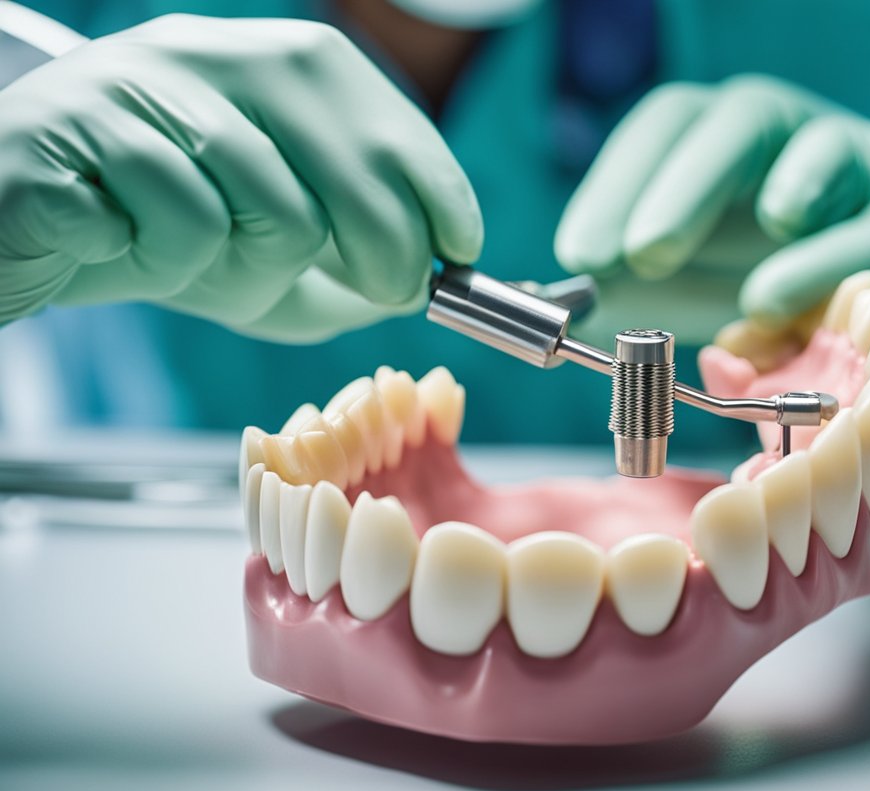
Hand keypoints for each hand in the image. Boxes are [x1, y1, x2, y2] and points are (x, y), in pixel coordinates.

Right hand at [0, 14, 481, 342]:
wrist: (14, 230)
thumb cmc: (159, 239)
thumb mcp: (277, 261)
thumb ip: (353, 270)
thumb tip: (426, 282)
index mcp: (265, 66)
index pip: (382, 115)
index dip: (437, 188)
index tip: (462, 249)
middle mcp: (211, 55)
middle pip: (352, 166)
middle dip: (386, 254)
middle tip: (383, 294)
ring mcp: (142, 84)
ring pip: (274, 208)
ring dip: (250, 269)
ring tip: (199, 262)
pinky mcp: (76, 130)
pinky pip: (182, 227)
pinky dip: (169, 266)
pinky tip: (129, 245)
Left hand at [559, 74, 869, 532]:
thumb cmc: (853, 371)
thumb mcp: (747, 331)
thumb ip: (677, 305)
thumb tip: (578, 292)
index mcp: (770, 171)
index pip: (687, 127)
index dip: (627, 176)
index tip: (582, 250)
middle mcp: (839, 162)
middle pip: (752, 116)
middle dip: (684, 183)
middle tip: (639, 252)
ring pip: (835, 162)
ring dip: (777, 240)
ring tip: (756, 305)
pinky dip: (858, 299)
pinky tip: (837, 334)